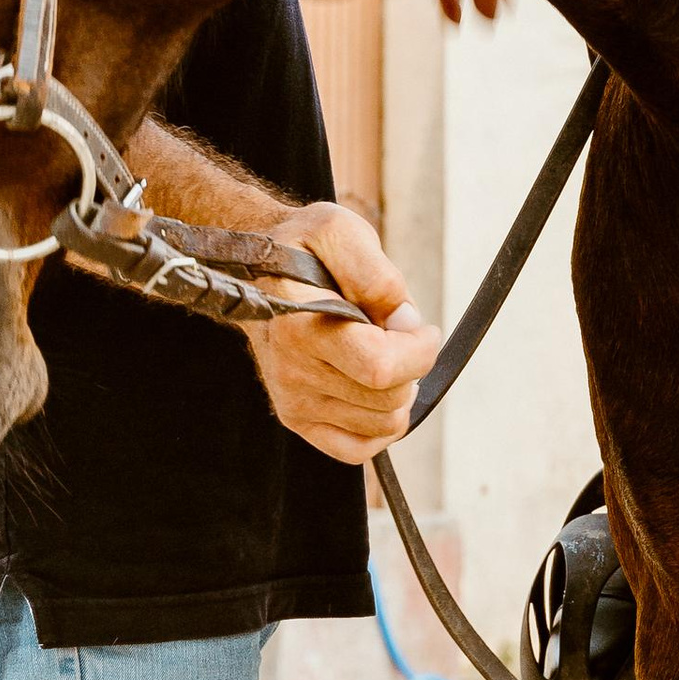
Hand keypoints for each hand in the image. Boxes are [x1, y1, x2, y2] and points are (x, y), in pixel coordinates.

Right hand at [245, 200, 440, 465]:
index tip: (421, 327)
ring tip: (382, 354)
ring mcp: (293, 401)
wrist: (257, 269)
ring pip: (382, 425)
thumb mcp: (339, 230)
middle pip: (388, 399)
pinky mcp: (297, 419)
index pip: (380, 367)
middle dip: (412, 366)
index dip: (418, 350)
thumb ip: (376, 274)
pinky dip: (380, 425)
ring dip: (399, 392)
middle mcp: (292, 372)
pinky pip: (357, 448)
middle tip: (397, 334)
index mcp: (299, 326)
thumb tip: (404, 322)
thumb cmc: (303, 247)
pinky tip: (377, 389)